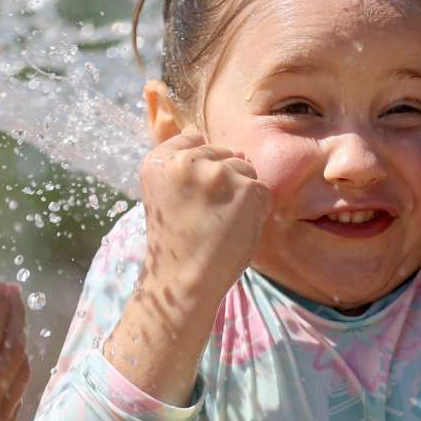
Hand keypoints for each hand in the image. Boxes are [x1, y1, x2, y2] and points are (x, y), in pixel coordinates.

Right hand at [138, 128, 272, 300]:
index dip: (200, 166)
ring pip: (245, 168)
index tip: (193, 194)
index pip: (192, 139)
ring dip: (242, 192)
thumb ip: (188, 167)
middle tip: (207, 215)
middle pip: (223, 152)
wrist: (184, 281)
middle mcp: (185, 161)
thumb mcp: (166, 194)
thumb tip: (238, 151)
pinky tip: (236, 228)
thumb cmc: (177, 243)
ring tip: (221, 222)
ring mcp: (218, 173)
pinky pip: (262, 190)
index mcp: (159, 161)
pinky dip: (256, 209)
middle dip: (223, 179)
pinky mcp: (246, 189)